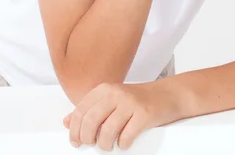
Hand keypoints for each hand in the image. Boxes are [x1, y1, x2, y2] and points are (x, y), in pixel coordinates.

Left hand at [62, 80, 181, 150]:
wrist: (167, 95)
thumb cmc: (136, 100)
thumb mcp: (110, 100)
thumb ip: (90, 109)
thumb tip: (67, 122)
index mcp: (104, 89)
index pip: (81, 110)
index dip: (74, 129)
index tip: (75, 141)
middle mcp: (115, 93)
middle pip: (91, 120)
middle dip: (86, 138)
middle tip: (90, 145)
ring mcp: (130, 103)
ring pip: (107, 130)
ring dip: (104, 144)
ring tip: (108, 146)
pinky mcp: (144, 114)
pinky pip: (127, 136)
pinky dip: (122, 145)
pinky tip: (124, 143)